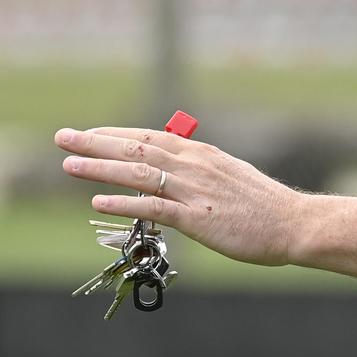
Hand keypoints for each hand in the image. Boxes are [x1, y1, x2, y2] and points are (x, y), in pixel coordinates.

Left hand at [56, 126, 302, 267]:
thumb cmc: (265, 205)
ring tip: (69, 165)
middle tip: (62, 137)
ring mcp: (194, 191)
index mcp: (201, 154)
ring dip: (100, 168)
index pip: (149, 137)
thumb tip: (179, 170)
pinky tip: (98, 202)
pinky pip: (154, 207)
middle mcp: (193, 165)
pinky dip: (124, 203)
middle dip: (95, 142)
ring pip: (138, 173)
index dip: (115, 134)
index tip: (88, 133)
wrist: (295, 223)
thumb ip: (202, 171)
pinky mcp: (197, 219)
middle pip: (135, 147)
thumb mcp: (230, 176)